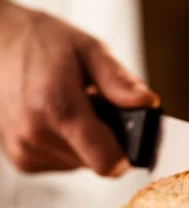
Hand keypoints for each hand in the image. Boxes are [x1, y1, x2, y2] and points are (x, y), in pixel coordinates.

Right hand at [0, 0, 157, 175]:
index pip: (107, 162)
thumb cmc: (43, 42)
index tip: (129, 134)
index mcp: (57, 108)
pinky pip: (62, 163)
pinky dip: (67, 145)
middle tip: (93, 106)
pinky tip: (54, 119)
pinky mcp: (21, 160)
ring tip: (70, 107)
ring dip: (84, 141)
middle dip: (104, 138)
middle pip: (96, 163)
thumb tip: (148, 103)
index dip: (127, 153)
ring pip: (80, 164)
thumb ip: (119, 81)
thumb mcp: (89, 49)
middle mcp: (37, 135)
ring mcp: (25, 150)